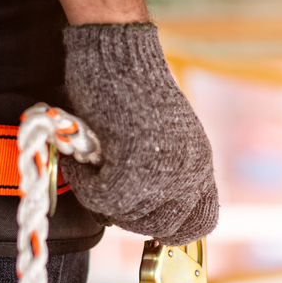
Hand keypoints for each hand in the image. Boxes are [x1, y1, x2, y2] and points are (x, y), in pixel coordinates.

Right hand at [59, 23, 217, 244]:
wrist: (118, 54)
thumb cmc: (131, 91)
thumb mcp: (165, 139)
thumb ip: (167, 175)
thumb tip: (146, 214)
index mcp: (200, 165)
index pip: (201, 222)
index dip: (171, 228)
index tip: (144, 219)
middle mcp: (191, 172)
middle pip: (164, 228)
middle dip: (131, 218)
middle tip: (107, 191)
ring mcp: (166, 172)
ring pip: (132, 218)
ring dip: (105, 200)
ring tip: (92, 168)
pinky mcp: (136, 166)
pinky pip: (105, 200)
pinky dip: (86, 185)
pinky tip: (80, 162)